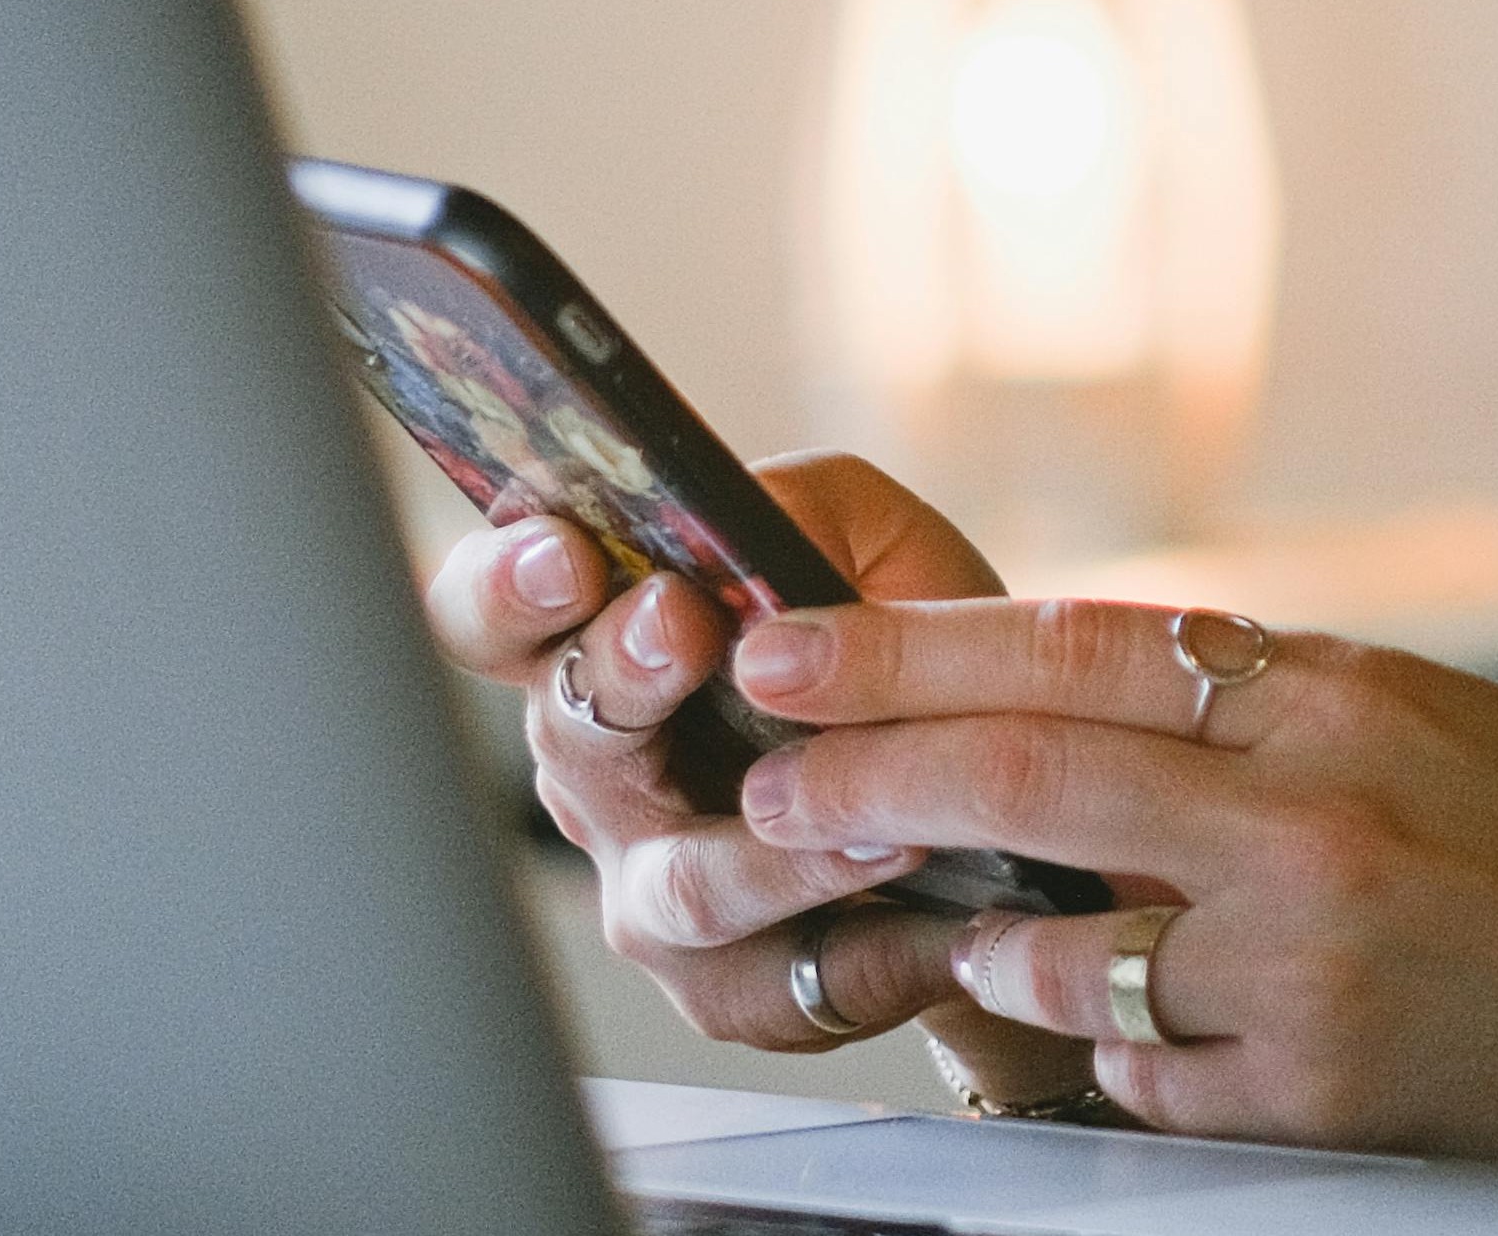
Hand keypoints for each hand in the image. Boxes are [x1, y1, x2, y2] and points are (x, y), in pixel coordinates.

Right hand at [414, 453, 1100, 1109]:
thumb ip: (803, 507)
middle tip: (682, 625)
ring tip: (878, 816)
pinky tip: (940, 915)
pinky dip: (874, 942)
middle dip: (622, 675)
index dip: (505, 585)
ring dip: (778, 849)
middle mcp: (603, 778)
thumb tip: (735, 517)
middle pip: (569, 737)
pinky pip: (786, 980)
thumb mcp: (872, 542)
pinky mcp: (731, 989)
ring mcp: (653, 892)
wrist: (1003, 793)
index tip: (563, 552)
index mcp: (604, 653)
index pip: (493, 617)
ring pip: (682, 885)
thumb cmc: (906, 651)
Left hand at [717, 596, 1497, 1163]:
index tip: (786, 650)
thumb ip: (1248, 700)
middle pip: (1024, 777)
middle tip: (763, 786)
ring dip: (990, 946)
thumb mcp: (1417, 712)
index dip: (904, 649)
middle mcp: (1312, 817)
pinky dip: (1115, 1049)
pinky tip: (1150, 1028)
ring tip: (979, 933)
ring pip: (1055, 953)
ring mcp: (1306, 965)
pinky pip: (1136, 1074)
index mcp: (1334, 693)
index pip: (1073, 643)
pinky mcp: (1315, 1092)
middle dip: (862, 780)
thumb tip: (1053, 685)